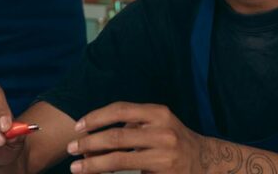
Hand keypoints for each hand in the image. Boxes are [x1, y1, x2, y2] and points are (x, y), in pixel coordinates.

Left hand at [68, 103, 205, 173]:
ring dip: (94, 164)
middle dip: (89, 143)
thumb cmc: (173, 141)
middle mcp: (163, 133)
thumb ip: (131, 126)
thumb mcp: (157, 124)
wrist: (206, 162)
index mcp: (159, 114)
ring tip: (77, 168)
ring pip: (120, 160)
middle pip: (117, 136)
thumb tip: (91, 136)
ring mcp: (165, 158)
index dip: (96, 117)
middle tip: (71, 149)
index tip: (78, 127)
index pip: (121, 109)